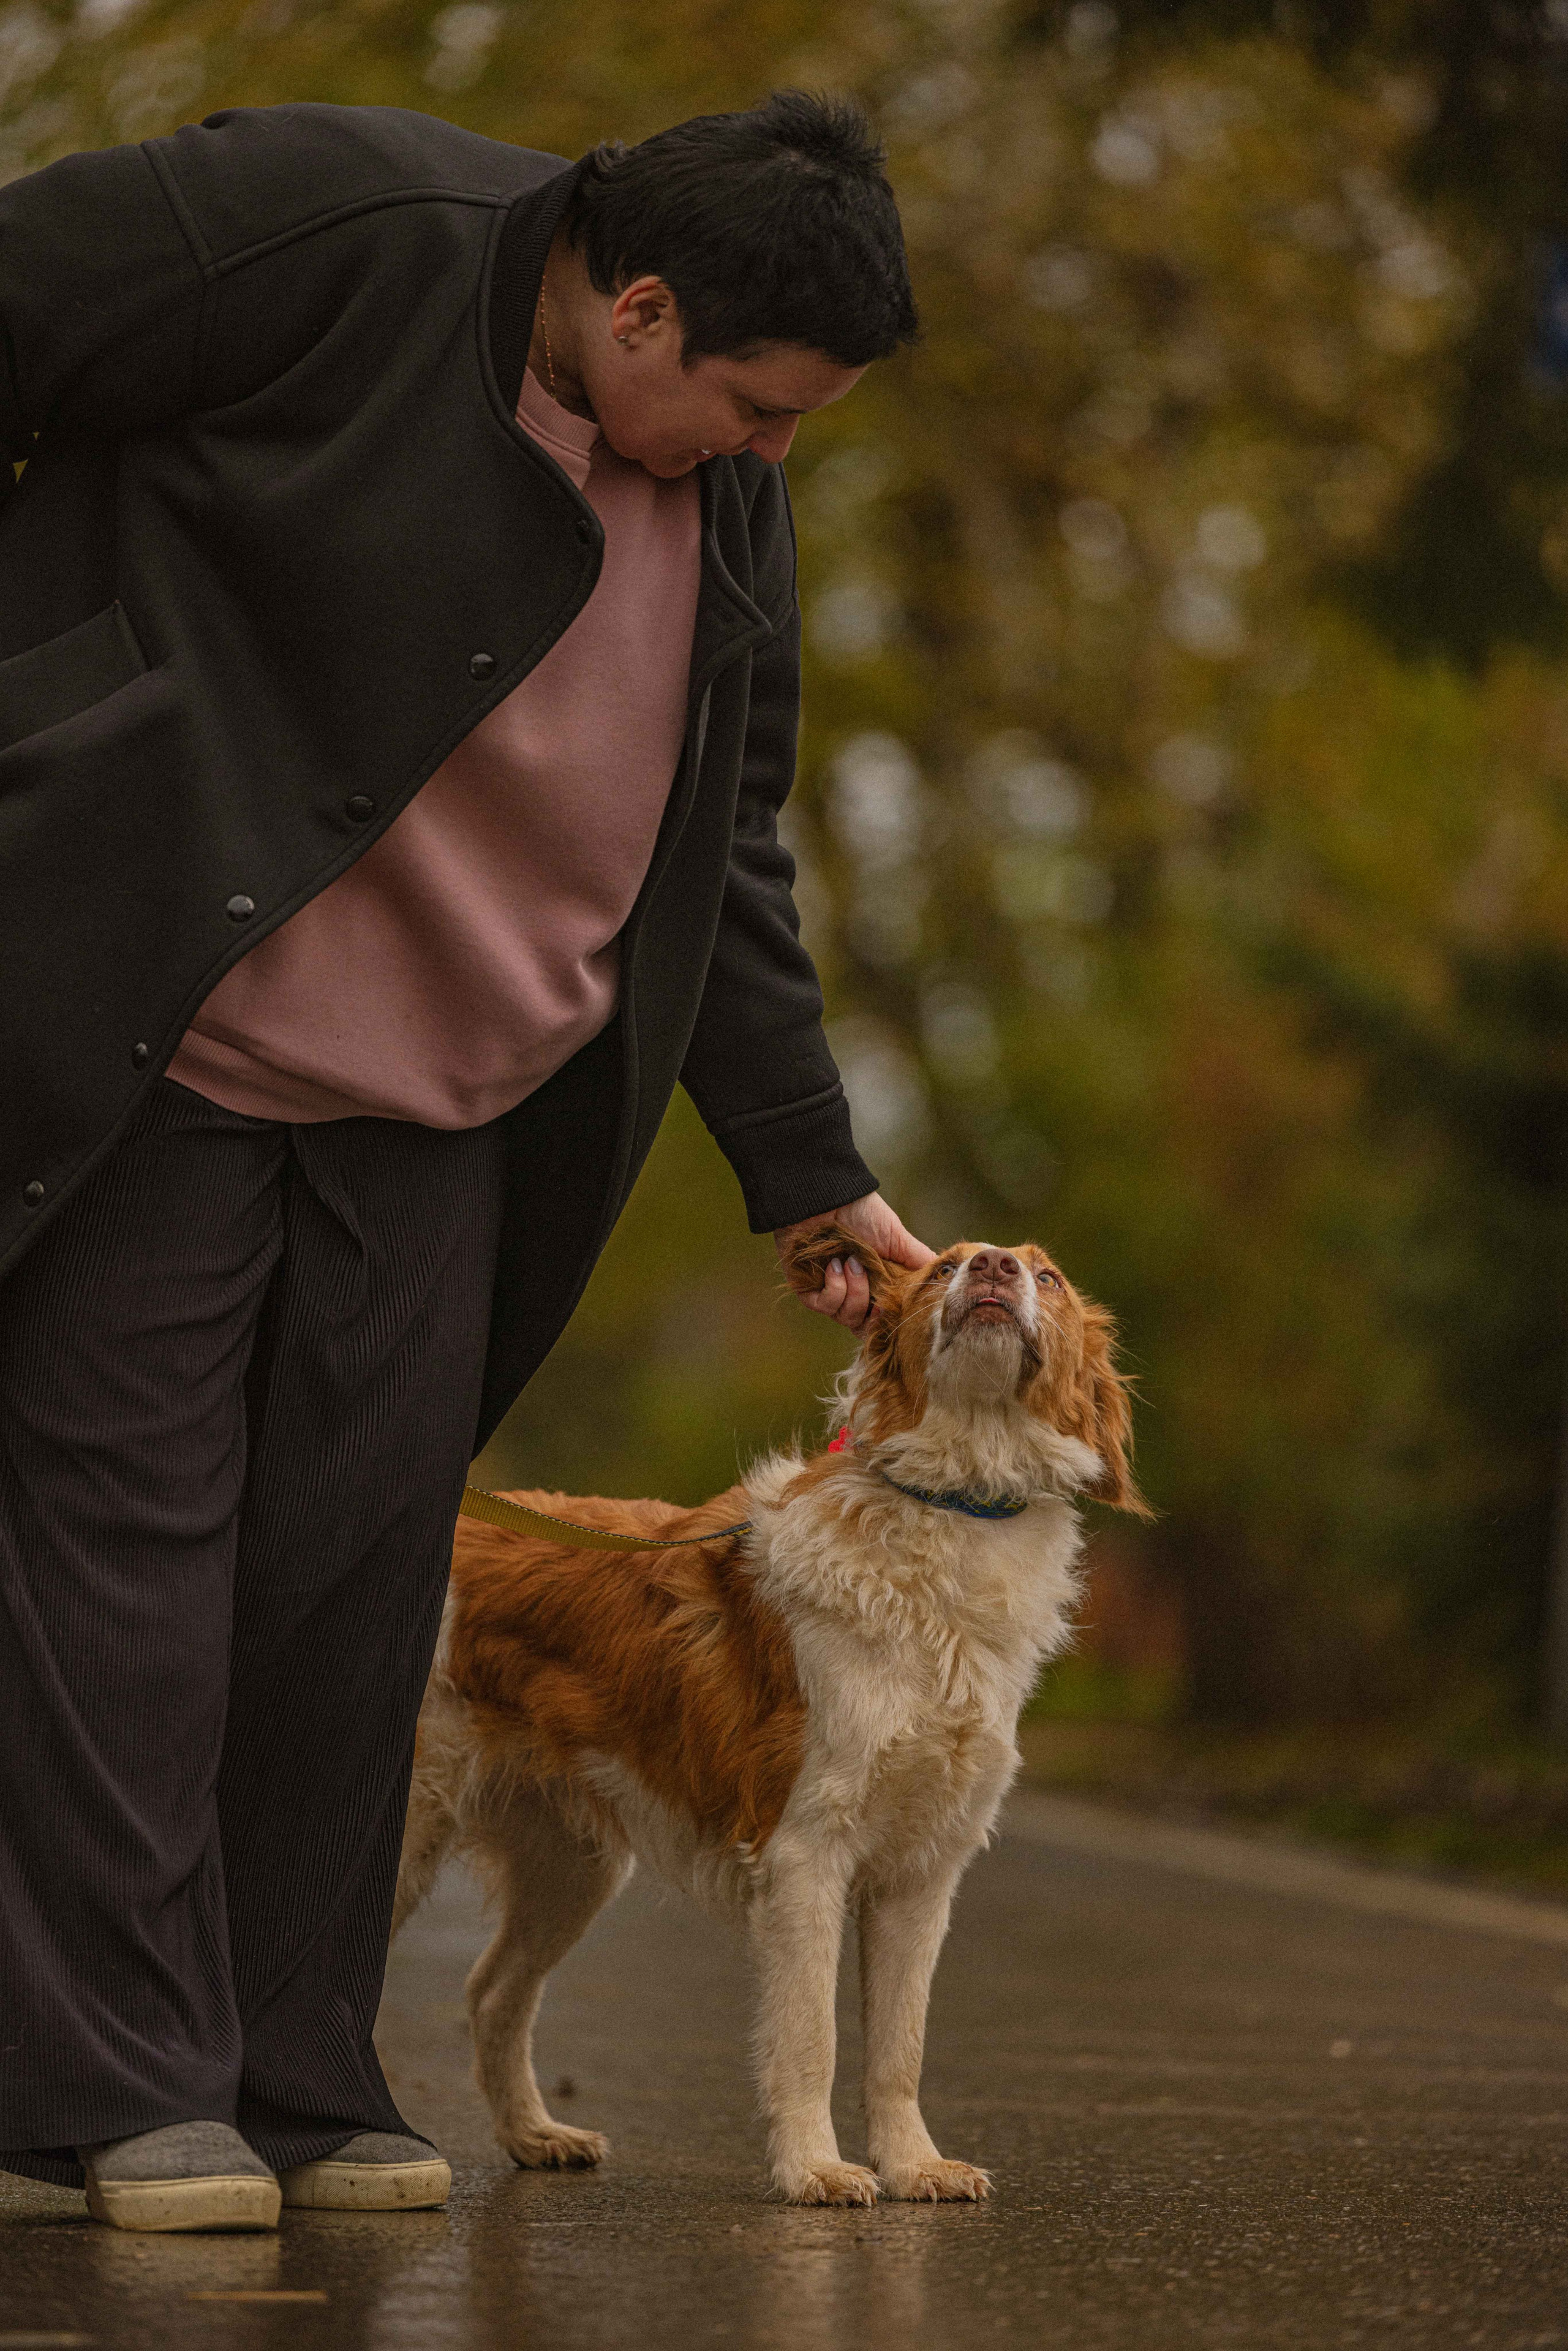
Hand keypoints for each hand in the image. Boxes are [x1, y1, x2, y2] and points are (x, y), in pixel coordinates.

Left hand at [774, 1193, 935, 1331]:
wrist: (828, 1198)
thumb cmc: (863, 1214)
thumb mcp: (898, 1239)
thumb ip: (919, 1261)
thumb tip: (948, 1280)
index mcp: (877, 1285)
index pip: (885, 1319)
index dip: (892, 1320)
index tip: (895, 1308)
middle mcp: (854, 1293)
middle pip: (866, 1328)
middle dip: (874, 1317)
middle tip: (878, 1300)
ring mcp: (831, 1293)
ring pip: (848, 1318)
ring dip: (855, 1292)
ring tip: (852, 1263)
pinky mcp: (808, 1291)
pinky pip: (826, 1305)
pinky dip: (835, 1287)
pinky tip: (834, 1266)